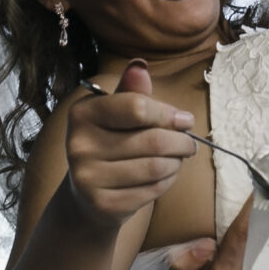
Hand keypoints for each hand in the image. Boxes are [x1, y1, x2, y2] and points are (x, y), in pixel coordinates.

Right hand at [62, 60, 195, 232]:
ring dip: (176, 163)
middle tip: (189, 144)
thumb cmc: (110, 145)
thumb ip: (131, 93)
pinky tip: (165, 177)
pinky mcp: (103, 204)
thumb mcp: (117, 115)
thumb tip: (140, 65)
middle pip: (153, 140)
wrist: (88, 196)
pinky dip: (168, 182)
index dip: (168, 114)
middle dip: (181, 142)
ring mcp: (88, 177)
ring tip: (177, 159)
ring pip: (156, 166)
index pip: (137, 107)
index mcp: (82, 113)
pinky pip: (152, 189)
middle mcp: (79, 144)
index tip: (185, 120)